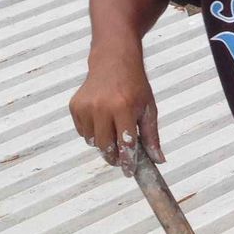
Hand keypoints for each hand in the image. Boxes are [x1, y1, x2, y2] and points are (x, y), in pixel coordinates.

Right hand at [67, 45, 162, 174]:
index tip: (129, 172)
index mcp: (123, 107)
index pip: (125, 143)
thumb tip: (158, 160)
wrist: (113, 61)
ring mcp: (86, 107)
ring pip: (93, 142)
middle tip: (121, 159)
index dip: (127, 161)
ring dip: (104, 144)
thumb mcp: (148, 108)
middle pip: (106, 147)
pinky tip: (102, 121)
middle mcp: (102, 107)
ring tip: (113, 131)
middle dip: (114, 157)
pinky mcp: (75, 106)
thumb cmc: (134, 85)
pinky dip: (93, 133)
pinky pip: (83, 132)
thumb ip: (152, 136)